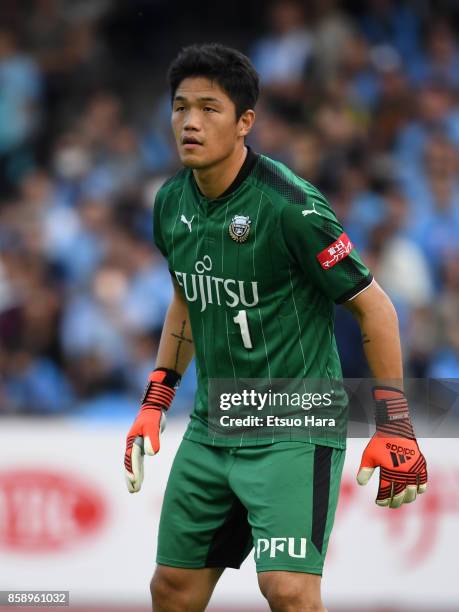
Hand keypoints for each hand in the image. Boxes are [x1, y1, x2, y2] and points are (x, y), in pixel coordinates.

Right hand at [124, 368, 179, 492]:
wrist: (154, 407)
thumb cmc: (153, 416)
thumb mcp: (154, 426)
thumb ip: (153, 438)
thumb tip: (152, 454)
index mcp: (132, 440)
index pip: (132, 458)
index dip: (133, 470)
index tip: (135, 482)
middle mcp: (131, 443)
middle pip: (129, 463)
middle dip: (130, 477)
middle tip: (133, 490)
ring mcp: (135, 444)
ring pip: (132, 463)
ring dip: (133, 475)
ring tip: (134, 489)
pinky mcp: (141, 444)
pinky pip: (137, 460)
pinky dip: (137, 469)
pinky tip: (140, 477)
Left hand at [357, 386, 427, 507]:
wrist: (395, 428)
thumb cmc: (380, 442)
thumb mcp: (368, 455)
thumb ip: (364, 470)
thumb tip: (360, 483)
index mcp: (388, 471)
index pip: (386, 492)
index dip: (383, 500)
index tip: (380, 503)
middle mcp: (402, 472)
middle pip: (400, 494)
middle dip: (395, 502)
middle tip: (391, 505)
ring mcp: (413, 469)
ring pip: (412, 491)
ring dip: (408, 498)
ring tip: (402, 500)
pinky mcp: (420, 464)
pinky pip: (423, 481)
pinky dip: (420, 488)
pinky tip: (416, 491)